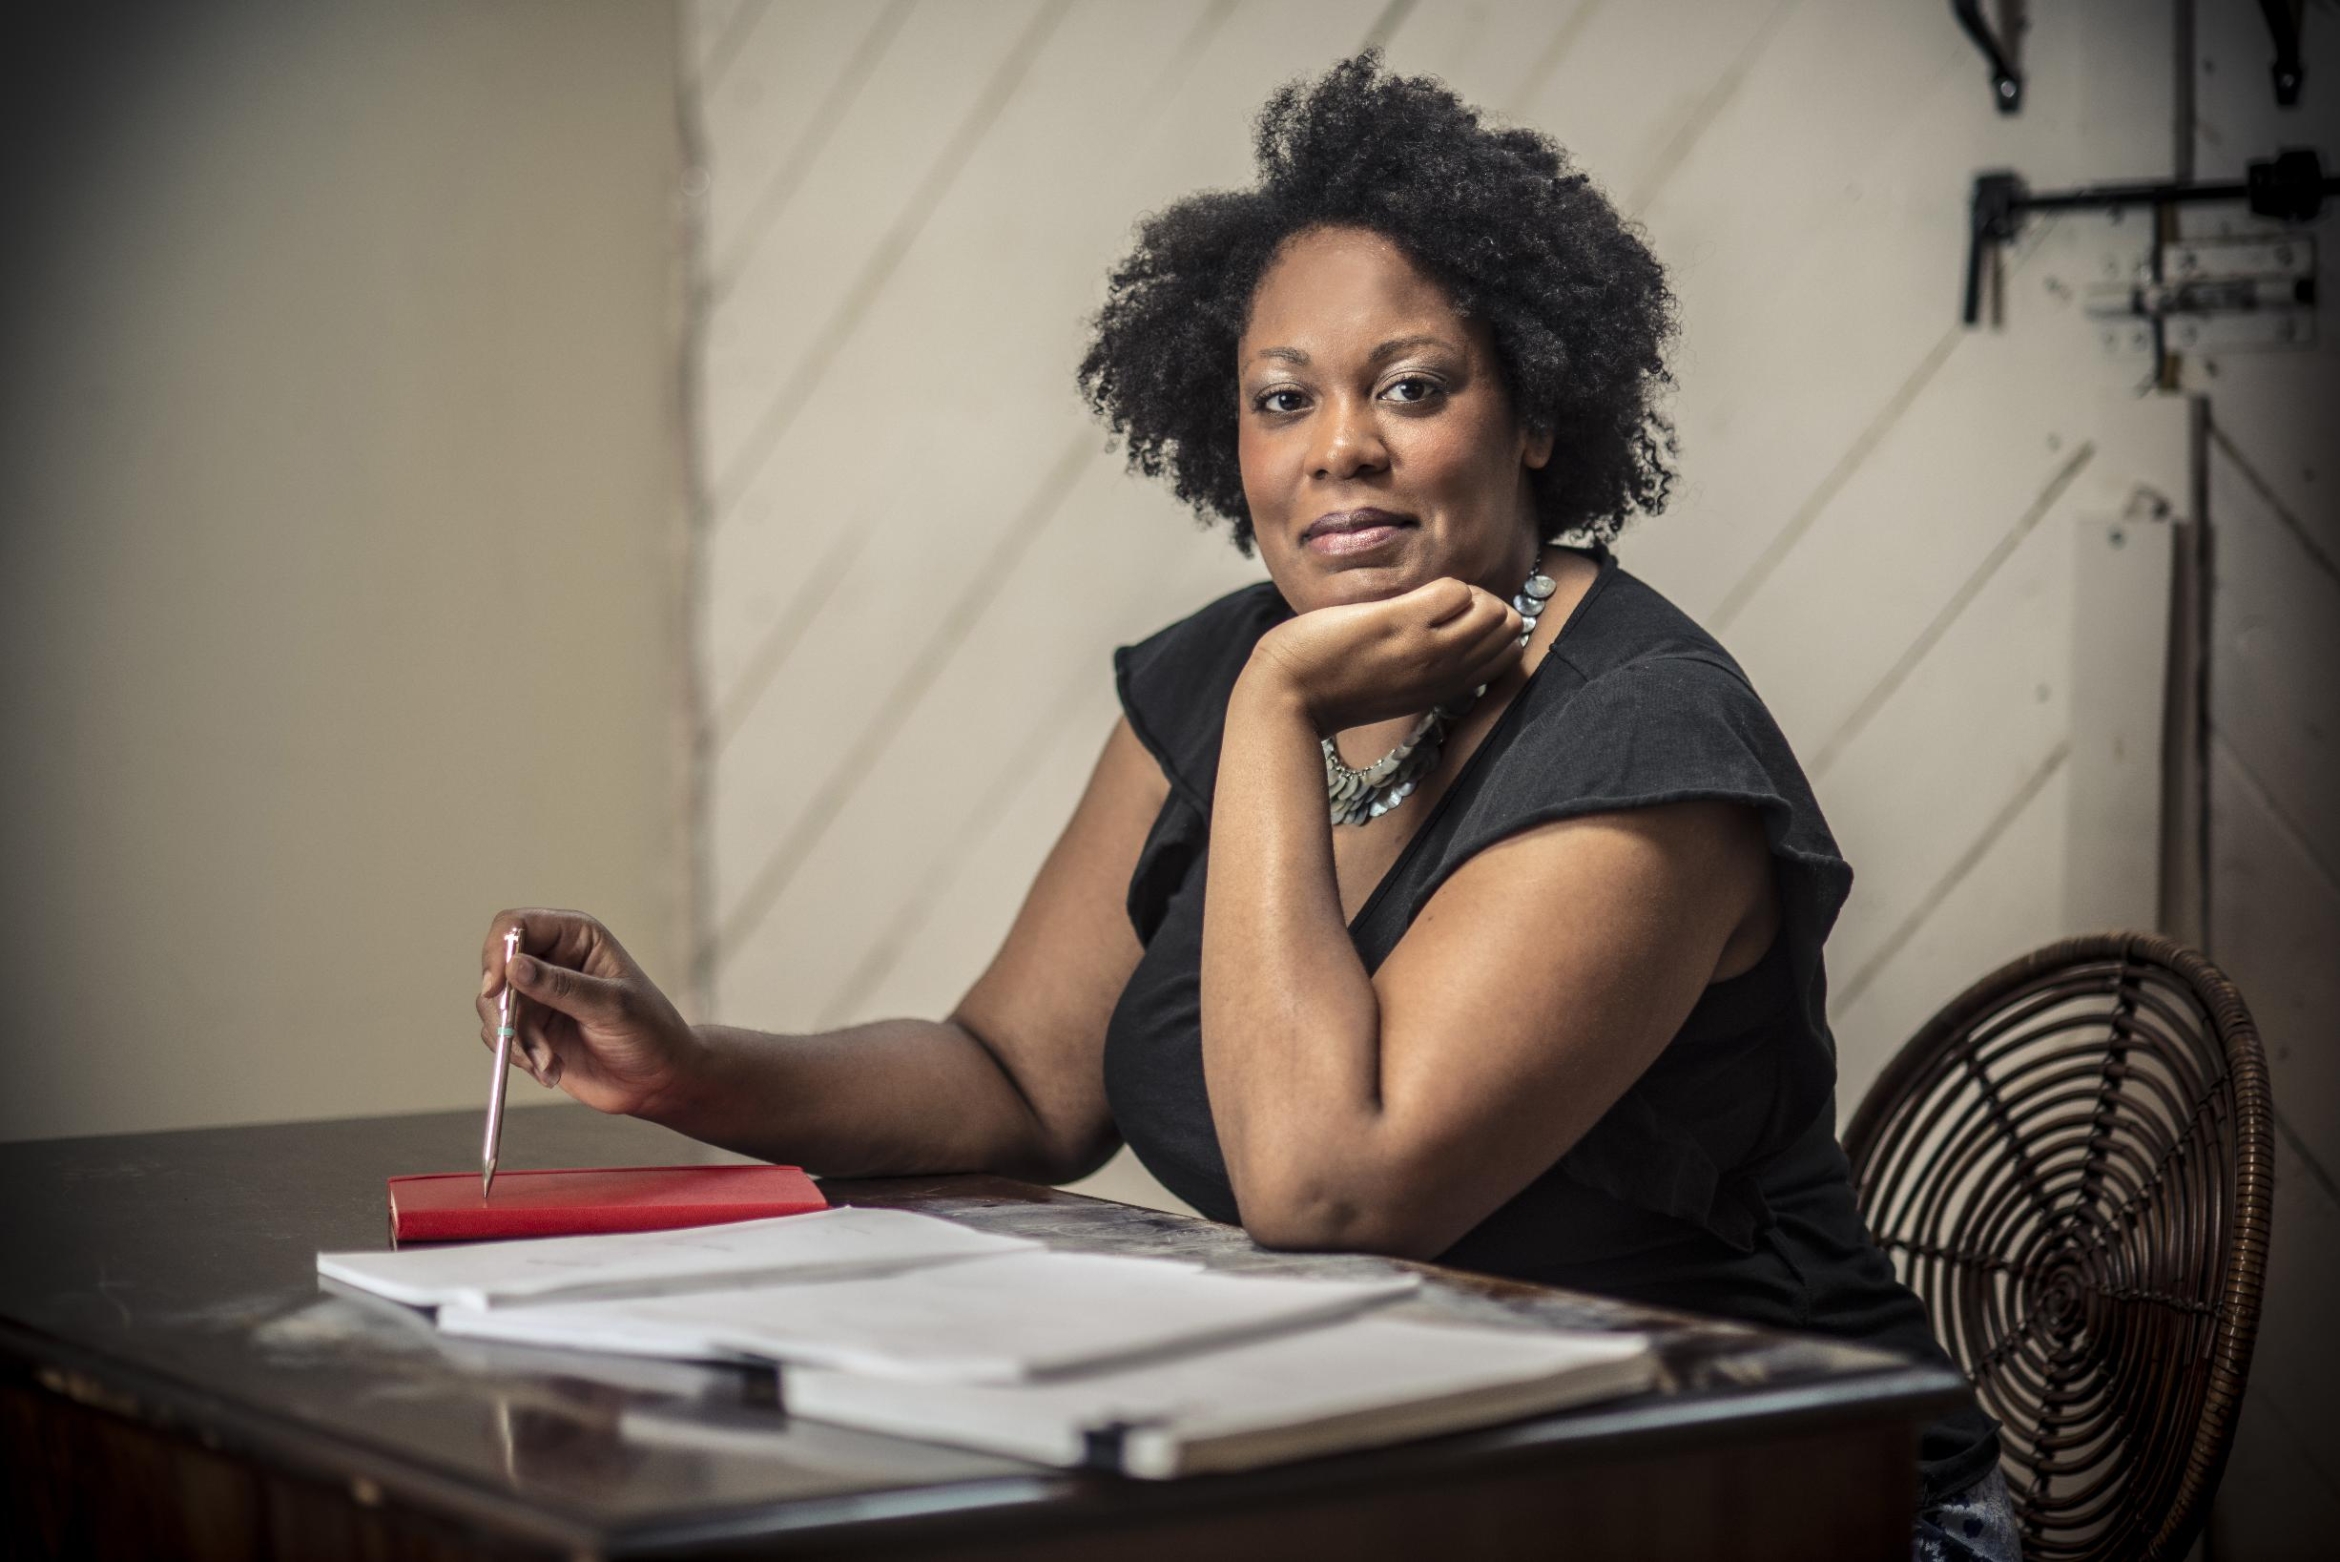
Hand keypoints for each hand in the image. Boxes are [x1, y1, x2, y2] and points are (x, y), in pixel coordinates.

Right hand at [476, 909, 700, 1118]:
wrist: (658, 1081)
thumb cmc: (651, 1032)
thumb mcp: (612, 1006)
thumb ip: (563, 987)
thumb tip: (515, 966)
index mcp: (576, 937)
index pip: (517, 925)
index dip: (498, 951)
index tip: (496, 988)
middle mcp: (552, 960)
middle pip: (496, 968)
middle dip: (505, 1009)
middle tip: (524, 1041)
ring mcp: (539, 995)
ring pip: (494, 1006)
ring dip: (516, 1040)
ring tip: (549, 1063)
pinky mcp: (532, 1027)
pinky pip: (500, 1036)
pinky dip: (518, 1056)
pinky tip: (550, 1069)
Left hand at [1247, 577, 1523, 733]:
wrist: (1286, 698)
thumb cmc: (1328, 689)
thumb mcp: (1392, 689)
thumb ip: (1422, 667)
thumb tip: (1438, 625)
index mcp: (1441, 690)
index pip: (1508, 657)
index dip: (1492, 629)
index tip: (1461, 620)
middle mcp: (1443, 673)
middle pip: (1507, 629)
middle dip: (1486, 605)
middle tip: (1445, 605)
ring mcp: (1425, 649)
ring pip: (1491, 609)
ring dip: (1468, 593)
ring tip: (1430, 598)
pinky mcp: (1399, 625)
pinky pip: (1454, 591)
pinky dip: (1441, 586)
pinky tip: (1411, 596)